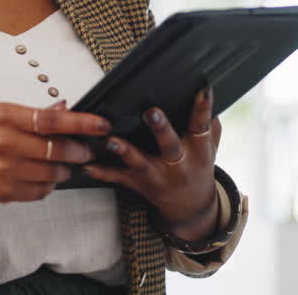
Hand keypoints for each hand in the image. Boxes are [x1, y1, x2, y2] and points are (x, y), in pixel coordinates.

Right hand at [0, 100, 111, 203]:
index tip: (102, 125)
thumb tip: (65, 109)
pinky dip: (50, 183)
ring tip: (62, 163)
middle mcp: (5, 144)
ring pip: (53, 173)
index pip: (51, 120)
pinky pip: (42, 190)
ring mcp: (6, 171)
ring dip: (65, 169)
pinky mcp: (6, 192)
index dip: (81, 123)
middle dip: (79, 151)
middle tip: (85, 150)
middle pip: (57, 150)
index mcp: (5, 118)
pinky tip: (43, 175)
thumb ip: (33, 112)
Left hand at [83, 87, 221, 239]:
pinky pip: (119, 178)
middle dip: (160, 129)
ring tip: (111, 140)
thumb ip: (210, 123)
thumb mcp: (210, 146)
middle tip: (151, 112)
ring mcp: (157, 175)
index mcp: (198, 151)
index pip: (201, 126)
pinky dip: (102, 173)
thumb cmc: (197, 166)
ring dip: (125, 151)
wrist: (191, 206)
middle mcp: (178, 164)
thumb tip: (205, 92)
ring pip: (140, 163)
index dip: (203, 108)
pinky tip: (87, 166)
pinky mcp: (139, 184)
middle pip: (170, 145)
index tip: (202, 90)